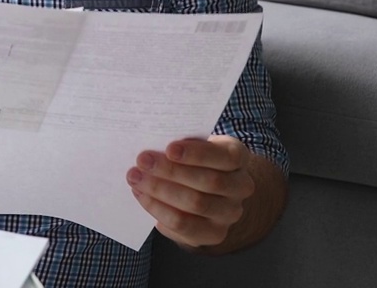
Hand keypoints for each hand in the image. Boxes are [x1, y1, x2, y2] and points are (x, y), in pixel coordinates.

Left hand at [127, 136, 255, 248]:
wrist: (205, 190)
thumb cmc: (192, 159)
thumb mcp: (191, 144)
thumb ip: (178, 144)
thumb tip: (150, 144)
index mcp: (237, 157)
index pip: (226, 156)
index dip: (198, 154)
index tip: (169, 148)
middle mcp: (241, 186)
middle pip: (210, 181)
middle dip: (171, 171)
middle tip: (142, 161)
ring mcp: (230, 212)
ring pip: (196, 204)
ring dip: (160, 190)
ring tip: (136, 179)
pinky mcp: (214, 233)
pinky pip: (184, 225)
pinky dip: (159, 209)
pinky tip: (142, 196)